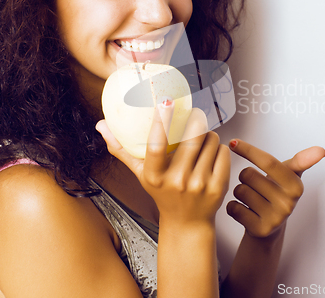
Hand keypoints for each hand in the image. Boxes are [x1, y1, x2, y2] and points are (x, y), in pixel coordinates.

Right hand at [96, 101, 230, 225]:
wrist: (187, 223)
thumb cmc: (163, 193)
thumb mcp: (141, 174)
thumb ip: (122, 149)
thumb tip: (101, 125)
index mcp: (154, 176)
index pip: (156, 145)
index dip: (162, 121)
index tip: (165, 101)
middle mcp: (176, 181)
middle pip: (193, 137)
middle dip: (197, 119)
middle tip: (195, 115)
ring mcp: (198, 185)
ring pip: (211, 140)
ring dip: (208, 135)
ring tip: (202, 142)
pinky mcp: (217, 186)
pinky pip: (223, 151)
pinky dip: (219, 148)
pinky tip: (212, 155)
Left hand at [226, 139, 324, 237]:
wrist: (271, 226)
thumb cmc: (278, 193)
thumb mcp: (290, 175)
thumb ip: (301, 160)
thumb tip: (321, 150)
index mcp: (296, 186)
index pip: (268, 161)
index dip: (249, 150)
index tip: (233, 142)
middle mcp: (288, 203)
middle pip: (248, 175)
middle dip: (246, 177)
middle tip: (257, 186)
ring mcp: (274, 219)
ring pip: (239, 190)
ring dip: (240, 192)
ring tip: (253, 199)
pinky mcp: (259, 230)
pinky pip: (233, 207)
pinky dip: (233, 206)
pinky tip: (245, 211)